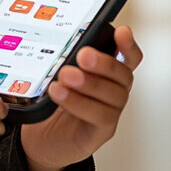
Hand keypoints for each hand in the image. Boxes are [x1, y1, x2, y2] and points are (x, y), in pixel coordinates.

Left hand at [20, 25, 142, 170]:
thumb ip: (60, 58)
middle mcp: (112, 90)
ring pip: (113, 95)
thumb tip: (54, 37)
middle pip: (122, 74)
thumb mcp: (54, 74)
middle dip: (103, 63)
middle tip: (83, 54)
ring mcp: (110, 111)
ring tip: (65, 75)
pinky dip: (80, 104)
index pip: (126, 57)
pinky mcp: (101, 131)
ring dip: (89, 83)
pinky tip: (61, 95)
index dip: (128, 44)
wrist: (42, 139)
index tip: (122, 31)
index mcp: (105, 73)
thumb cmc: (51, 103)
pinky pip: (100, 117)